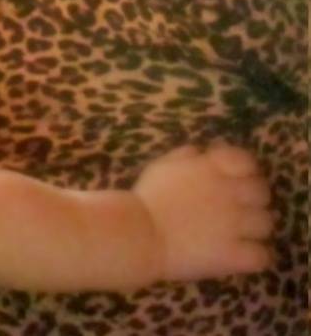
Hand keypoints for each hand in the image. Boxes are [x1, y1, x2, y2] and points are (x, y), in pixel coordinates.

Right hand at [133, 141, 273, 282]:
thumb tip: (201, 152)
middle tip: (244, 208)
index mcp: (212, 168)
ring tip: (246, 234)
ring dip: (258, 227)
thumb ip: (186, 156)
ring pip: (267, 223)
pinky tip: (246, 255)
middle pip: (263, 192)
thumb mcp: (164, 165)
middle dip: (256, 199)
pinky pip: (262, 255)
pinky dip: (257, 256)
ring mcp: (234, 224)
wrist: (141, 234)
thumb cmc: (148, 197)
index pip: (247, 162)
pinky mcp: (234, 254)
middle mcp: (229, 192)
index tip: (239, 179)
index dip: (247, 171)